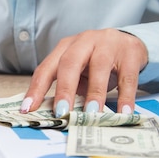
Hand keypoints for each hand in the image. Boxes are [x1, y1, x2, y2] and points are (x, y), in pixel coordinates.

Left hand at [21, 29, 147, 114]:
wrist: (130, 43)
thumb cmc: (97, 62)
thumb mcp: (79, 71)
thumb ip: (69, 87)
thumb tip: (58, 116)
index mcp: (65, 47)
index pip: (46, 68)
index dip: (36, 89)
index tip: (27, 109)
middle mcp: (84, 41)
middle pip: (70, 63)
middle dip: (64, 89)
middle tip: (61, 112)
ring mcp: (107, 44)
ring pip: (99, 67)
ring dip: (95, 93)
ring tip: (92, 114)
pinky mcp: (130, 52)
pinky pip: (127, 76)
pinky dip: (125, 96)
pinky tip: (124, 112)